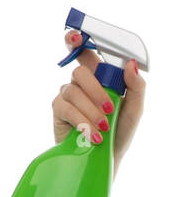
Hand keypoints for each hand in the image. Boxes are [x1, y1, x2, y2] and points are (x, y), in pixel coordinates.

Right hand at [55, 30, 145, 176]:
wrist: (106, 160)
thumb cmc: (121, 133)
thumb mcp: (135, 110)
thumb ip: (136, 87)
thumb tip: (131, 64)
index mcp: (99, 77)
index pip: (85, 52)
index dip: (76, 40)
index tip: (75, 37)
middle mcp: (81, 83)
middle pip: (81, 71)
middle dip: (96, 91)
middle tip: (110, 109)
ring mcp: (68, 96)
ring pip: (74, 90)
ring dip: (92, 111)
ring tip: (104, 129)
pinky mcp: (58, 111)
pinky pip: (66, 107)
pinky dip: (81, 120)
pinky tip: (92, 134)